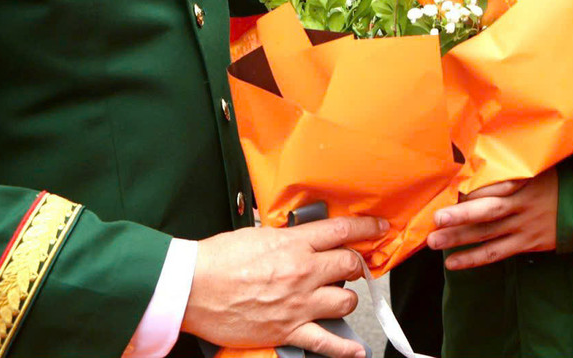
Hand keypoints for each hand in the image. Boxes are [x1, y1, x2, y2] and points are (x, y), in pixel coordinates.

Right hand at [181, 216, 384, 356]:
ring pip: (345, 301)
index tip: (379, 227)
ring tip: (339, 296)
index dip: (367, 227)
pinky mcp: (287, 330)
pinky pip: (326, 342)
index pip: (343, 230)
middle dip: (354, 265)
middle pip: (349, 265)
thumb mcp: (257, 234)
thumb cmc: (217, 259)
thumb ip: (285, 237)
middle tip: (350, 267)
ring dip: (347, 298)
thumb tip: (300, 236)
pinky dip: (344, 348)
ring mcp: (298, 303)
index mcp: (295, 244)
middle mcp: (303, 272)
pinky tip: (356, 350)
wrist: (192, 287)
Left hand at [427, 171, 558, 269]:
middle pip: (488, 210)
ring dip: (459, 238)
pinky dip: (473, 258)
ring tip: (434, 241)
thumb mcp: (537, 167)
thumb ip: (511, 166)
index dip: (469, 189)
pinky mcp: (526, 243)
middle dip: (461, 215)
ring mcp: (524, 226)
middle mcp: (522, 204)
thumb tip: (476, 159)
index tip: (446, 189)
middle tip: (436, 218)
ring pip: (487, 234)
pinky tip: (452, 262)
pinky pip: (496, 253)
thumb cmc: (555, 181)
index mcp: (524, 180)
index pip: (493, 185)